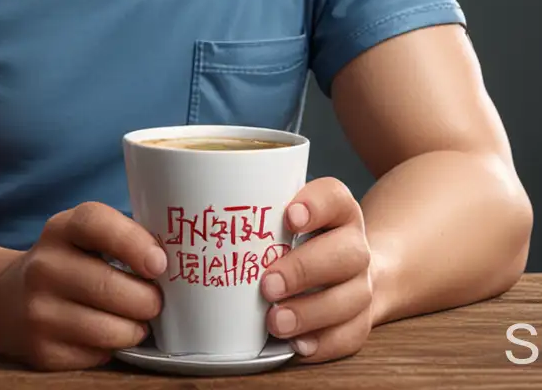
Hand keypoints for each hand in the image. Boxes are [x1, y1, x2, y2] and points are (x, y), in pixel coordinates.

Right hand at [0, 202, 165, 370]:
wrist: (2, 299)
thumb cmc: (66, 263)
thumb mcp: (82, 237)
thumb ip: (124, 239)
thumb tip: (181, 264)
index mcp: (60, 229)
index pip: (96, 223)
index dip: (133, 243)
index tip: (159, 263)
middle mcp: (43, 267)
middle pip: (111, 287)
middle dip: (148, 300)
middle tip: (155, 301)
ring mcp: (37, 311)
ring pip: (111, 329)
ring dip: (135, 329)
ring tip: (135, 321)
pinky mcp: (41, 351)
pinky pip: (98, 356)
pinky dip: (112, 348)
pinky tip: (104, 335)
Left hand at [259, 176, 373, 361]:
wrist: (342, 275)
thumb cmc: (291, 244)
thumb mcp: (273, 222)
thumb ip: (247, 218)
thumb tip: (182, 221)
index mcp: (335, 213)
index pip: (335, 197)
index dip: (317, 205)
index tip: (289, 216)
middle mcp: (353, 246)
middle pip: (348, 253)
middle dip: (305, 270)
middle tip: (267, 285)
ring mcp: (360, 285)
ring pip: (352, 298)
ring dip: (311, 312)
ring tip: (275, 322)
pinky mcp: (359, 321)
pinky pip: (351, 335)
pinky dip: (324, 342)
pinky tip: (298, 345)